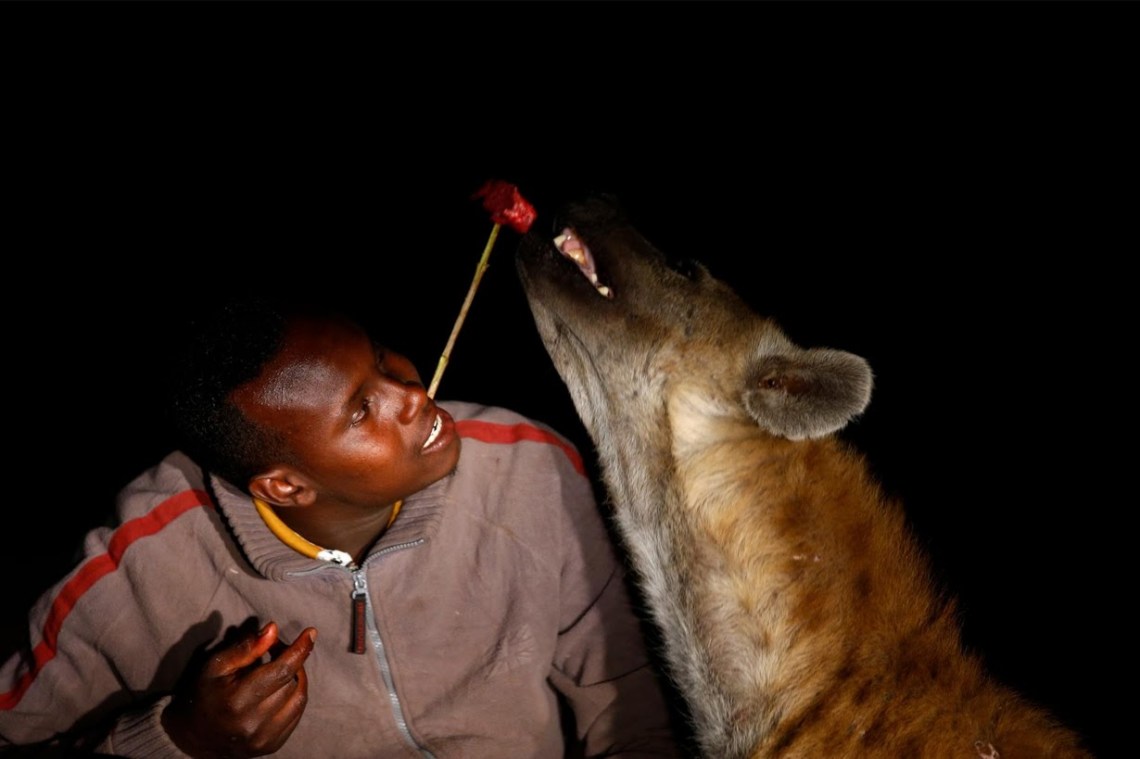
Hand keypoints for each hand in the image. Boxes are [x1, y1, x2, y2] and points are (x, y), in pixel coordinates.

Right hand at [162, 621, 316, 757]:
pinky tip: (282, 688)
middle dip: (291, 660)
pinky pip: (297, 714)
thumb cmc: (206, 694)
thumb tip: (273, 629)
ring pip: (299, 698)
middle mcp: (253, 724)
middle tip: (277, 649)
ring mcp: (264, 739)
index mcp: (237, 701)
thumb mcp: (216, 665)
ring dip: (296, 678)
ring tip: (281, 667)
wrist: (195, 737)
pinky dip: (295, 696)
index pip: (281, 671)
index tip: (311, 632)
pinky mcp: (272, 746)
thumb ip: (246, 648)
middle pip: (291, 682)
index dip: (299, 650)